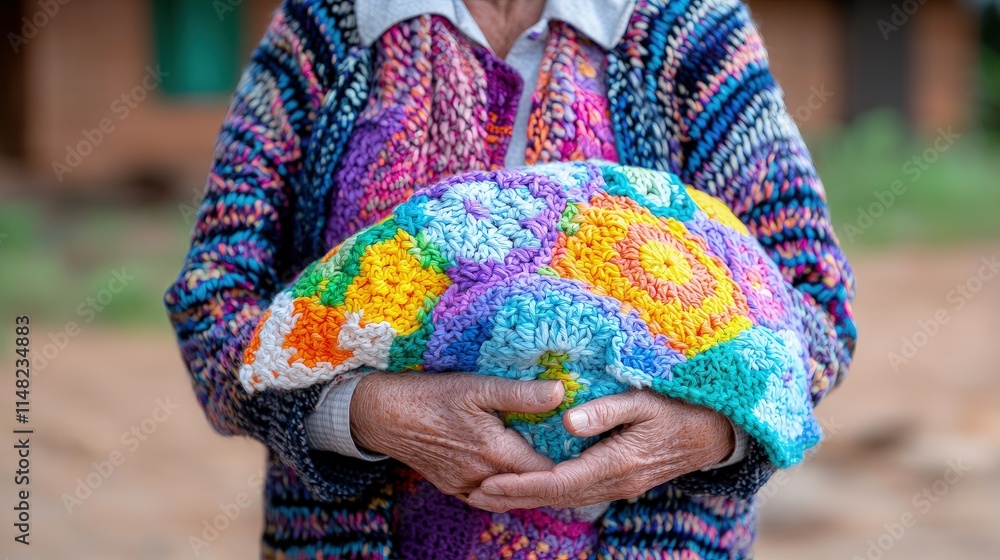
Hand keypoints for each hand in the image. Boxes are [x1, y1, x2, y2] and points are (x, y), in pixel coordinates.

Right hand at [351, 372, 565, 497]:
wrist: (383, 414)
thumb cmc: (431, 395)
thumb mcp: (478, 387)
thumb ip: (520, 393)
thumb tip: (560, 392)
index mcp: (495, 453)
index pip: (546, 471)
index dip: (566, 463)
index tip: (580, 449)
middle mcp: (483, 478)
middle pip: (529, 488)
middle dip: (550, 477)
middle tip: (570, 461)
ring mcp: (465, 486)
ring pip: (508, 496)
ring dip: (527, 485)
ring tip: (545, 467)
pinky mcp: (452, 487)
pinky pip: (486, 497)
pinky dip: (502, 489)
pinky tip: (510, 473)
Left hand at [466, 389, 734, 510]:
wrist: (716, 433)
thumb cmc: (679, 408)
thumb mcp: (643, 401)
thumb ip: (606, 410)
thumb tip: (567, 421)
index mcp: (615, 463)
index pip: (557, 481)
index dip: (520, 484)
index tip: (488, 482)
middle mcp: (614, 482)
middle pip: (555, 497)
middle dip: (515, 496)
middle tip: (475, 493)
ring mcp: (619, 486)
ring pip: (566, 499)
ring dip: (529, 497)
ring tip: (494, 493)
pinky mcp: (622, 481)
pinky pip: (578, 493)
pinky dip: (550, 493)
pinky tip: (533, 487)